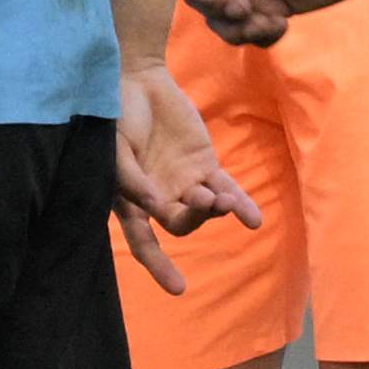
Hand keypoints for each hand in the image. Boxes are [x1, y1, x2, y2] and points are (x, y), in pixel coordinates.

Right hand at [110, 62, 265, 295]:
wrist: (137, 79)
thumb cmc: (116, 116)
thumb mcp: (115, 148)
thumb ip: (133, 180)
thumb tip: (158, 208)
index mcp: (131, 200)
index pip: (144, 242)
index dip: (159, 266)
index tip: (178, 289)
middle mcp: (158, 198)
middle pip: (180, 224)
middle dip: (194, 219)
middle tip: (203, 202)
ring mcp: (184, 182)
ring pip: (205, 210)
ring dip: (217, 209)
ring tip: (225, 201)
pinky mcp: (205, 164)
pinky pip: (227, 189)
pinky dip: (241, 203)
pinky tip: (253, 219)